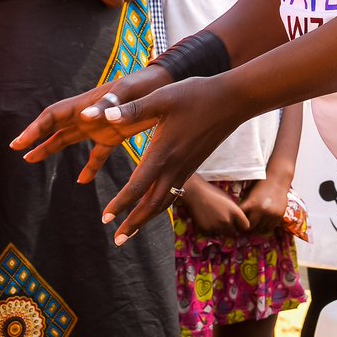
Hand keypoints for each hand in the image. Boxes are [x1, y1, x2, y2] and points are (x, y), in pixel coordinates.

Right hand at [11, 65, 172, 181]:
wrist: (164, 85)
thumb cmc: (144, 85)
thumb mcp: (126, 92)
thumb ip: (107, 104)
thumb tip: (84, 116)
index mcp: (86, 103)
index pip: (52, 116)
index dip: (35, 129)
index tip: (19, 143)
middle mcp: (88, 115)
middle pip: (55, 128)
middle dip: (36, 138)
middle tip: (17, 151)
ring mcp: (99, 126)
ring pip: (69, 139)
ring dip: (51, 149)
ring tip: (31, 160)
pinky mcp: (114, 135)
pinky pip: (97, 153)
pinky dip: (89, 166)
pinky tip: (82, 181)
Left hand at [95, 75, 245, 246]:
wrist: (232, 101)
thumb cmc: (195, 95)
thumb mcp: (161, 98)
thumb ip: (133, 109)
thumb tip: (104, 117)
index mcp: (163, 152)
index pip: (137, 187)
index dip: (120, 205)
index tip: (105, 219)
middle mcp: (175, 166)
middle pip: (152, 204)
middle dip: (134, 223)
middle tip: (118, 241)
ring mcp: (186, 167)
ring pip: (164, 201)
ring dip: (147, 218)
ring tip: (132, 230)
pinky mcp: (193, 164)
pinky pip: (174, 192)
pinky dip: (161, 204)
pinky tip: (155, 204)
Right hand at [182, 175, 249, 235]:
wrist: (195, 193)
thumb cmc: (213, 194)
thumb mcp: (229, 201)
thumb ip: (235, 212)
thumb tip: (238, 223)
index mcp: (235, 212)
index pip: (246, 226)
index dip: (242, 225)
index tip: (238, 224)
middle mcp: (227, 221)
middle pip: (234, 232)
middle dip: (230, 229)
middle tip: (222, 221)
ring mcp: (216, 227)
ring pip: (222, 234)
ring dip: (220, 230)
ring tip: (213, 218)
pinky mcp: (206, 231)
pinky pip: (211, 234)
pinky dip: (210, 230)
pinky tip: (206, 220)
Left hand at [238, 177, 289, 235]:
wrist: (277, 179)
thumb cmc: (260, 185)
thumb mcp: (249, 194)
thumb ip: (245, 206)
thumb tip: (237, 218)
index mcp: (251, 204)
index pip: (242, 220)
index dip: (238, 223)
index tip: (238, 224)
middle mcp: (261, 210)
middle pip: (251, 228)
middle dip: (247, 228)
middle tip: (245, 228)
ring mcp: (271, 214)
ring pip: (261, 230)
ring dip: (257, 229)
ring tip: (255, 227)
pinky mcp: (279, 216)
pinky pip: (270, 227)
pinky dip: (266, 227)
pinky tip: (263, 223)